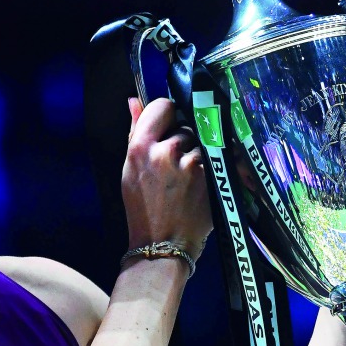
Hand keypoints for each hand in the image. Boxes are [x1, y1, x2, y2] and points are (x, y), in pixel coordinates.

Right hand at [122, 97, 212, 259]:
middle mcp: (166, 152)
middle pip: (184, 125)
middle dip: (183, 140)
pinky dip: (210, 168)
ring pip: (201, 142)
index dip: (167, 113)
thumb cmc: (143, 209)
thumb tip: (134, 101)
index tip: (169, 124)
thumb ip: (135, 132)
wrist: (163, 245)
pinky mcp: (212, 177)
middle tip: (176, 164)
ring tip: (188, 178)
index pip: (162, 106)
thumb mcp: (130, 170)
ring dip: (198, 155)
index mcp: (141, 148)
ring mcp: (192, 164)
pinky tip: (200, 185)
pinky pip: (215, 158)